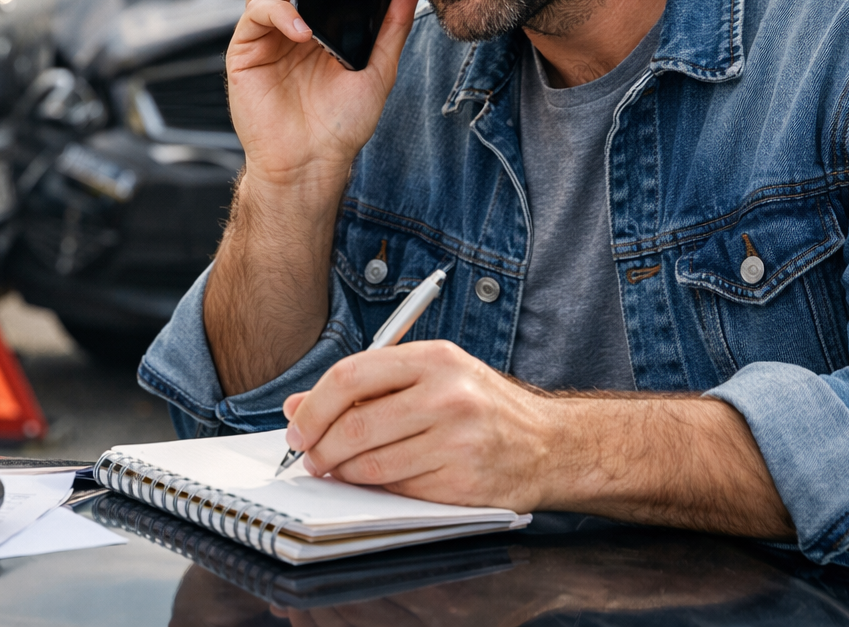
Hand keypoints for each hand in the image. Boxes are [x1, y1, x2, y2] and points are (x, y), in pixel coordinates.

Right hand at [228, 0, 419, 184]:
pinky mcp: (245, 50)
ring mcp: (265, 32)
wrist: (311, 163)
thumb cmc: (342, 122)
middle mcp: (290, 17)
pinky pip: (254, 15)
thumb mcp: (378, 67)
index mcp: (320, 17)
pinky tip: (299, 30)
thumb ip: (391, 24)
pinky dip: (277, 13)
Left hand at [282, 341, 552, 511]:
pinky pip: (400, 490)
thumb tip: (298, 407)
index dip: (313, 407)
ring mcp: (459, 442)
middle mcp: (448, 396)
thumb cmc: (481, 406)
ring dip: (343, 473)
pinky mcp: (464, 484)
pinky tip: (374, 482)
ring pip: (373, 465)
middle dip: (320, 447)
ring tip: (336, 470)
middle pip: (356, 426)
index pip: (351, 377)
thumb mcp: (429, 376)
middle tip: (310, 456)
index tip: (296, 426)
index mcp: (434, 359)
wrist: (551, 445)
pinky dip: (377, 490)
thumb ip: (365, 386)